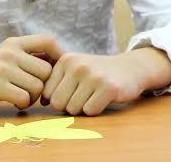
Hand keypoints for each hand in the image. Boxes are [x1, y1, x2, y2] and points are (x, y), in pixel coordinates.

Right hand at [0, 34, 61, 112]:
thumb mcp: (5, 56)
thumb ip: (28, 57)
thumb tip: (59, 64)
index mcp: (14, 43)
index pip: (49, 41)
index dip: (59, 55)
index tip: (58, 71)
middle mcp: (9, 52)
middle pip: (47, 71)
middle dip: (44, 85)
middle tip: (32, 92)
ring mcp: (2, 69)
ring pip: (37, 87)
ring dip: (32, 97)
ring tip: (19, 96)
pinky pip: (24, 99)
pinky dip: (22, 104)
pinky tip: (12, 102)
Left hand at [42, 48, 170, 115]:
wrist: (130, 68)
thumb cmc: (97, 73)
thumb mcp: (74, 68)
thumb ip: (55, 81)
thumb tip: (40, 101)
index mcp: (65, 60)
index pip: (47, 94)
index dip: (60, 98)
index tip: (74, 90)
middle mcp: (77, 65)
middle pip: (58, 104)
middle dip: (70, 106)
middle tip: (85, 95)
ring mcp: (93, 75)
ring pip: (73, 109)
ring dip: (84, 108)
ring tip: (94, 94)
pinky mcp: (108, 87)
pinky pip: (90, 111)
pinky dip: (96, 110)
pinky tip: (104, 97)